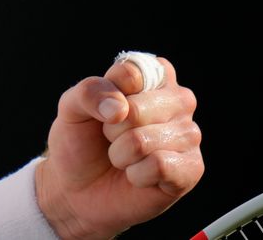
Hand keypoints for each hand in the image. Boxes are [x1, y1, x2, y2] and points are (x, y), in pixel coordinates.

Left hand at [34, 56, 203, 239]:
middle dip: (112, 130)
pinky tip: (137, 176)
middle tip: (112, 139)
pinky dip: (137, 175)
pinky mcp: (192, 168)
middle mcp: (177, 100)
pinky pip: (160, 165)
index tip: (104, 112)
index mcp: (153, 76)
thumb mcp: (71, 108)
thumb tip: (120, 108)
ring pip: (145, 140)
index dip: (108, 96)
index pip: (132, 72)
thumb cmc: (81, 142)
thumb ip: (89, 92)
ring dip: (121, 155)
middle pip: (138, 108)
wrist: (77, 189)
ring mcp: (188, 134)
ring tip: (123, 158)